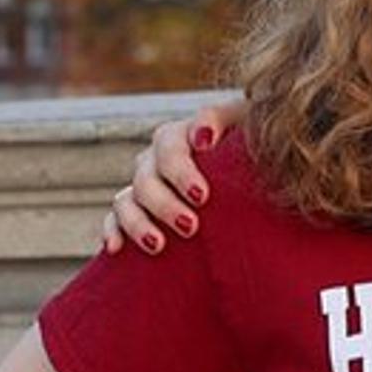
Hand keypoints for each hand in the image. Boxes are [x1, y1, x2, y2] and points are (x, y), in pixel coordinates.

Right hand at [100, 100, 245, 255]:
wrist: (252, 180)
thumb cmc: (259, 152)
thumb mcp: (251, 130)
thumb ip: (232, 122)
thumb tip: (204, 137)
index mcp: (185, 133)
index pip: (171, 144)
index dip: (181, 169)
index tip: (202, 196)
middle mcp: (158, 155)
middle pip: (148, 176)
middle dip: (166, 203)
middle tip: (191, 226)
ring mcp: (145, 181)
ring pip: (127, 198)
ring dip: (139, 221)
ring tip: (159, 244)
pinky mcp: (136, 207)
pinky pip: (114, 217)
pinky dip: (112, 230)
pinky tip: (115, 249)